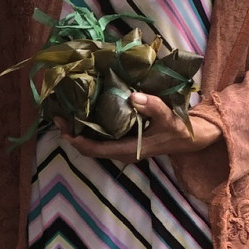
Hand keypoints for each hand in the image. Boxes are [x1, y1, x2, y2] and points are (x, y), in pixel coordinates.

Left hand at [68, 95, 221, 159]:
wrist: (190, 139)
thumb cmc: (178, 129)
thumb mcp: (168, 117)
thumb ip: (152, 107)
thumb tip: (132, 96)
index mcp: (129, 149)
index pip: (97, 149)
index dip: (78, 141)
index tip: (64, 129)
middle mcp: (122, 152)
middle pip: (90, 149)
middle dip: (72, 135)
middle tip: (58, 117)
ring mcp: (122, 148)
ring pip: (94, 145)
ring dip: (79, 132)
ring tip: (66, 115)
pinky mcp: (124, 142)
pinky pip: (101, 139)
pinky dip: (89, 129)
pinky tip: (84, 115)